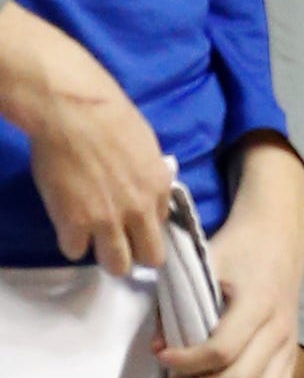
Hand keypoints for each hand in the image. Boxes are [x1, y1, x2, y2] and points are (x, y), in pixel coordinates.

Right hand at [0, 2, 170, 275]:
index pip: (162, 228)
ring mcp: (107, 220)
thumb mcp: (148, 149)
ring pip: (116, 265)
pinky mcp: (74, 223)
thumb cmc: (113, 119)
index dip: (146, 229)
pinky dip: (72, 243)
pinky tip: (69, 228)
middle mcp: (139, 211)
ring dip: (107, 258)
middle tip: (120, 247)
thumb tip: (148, 190)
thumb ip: (150, 177)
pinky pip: (75, 251)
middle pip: (149, 257)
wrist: (77, 113)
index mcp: (159, 189)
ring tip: (95, 244)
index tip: (134, 228)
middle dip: (136, 256)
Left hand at [160, 138, 303, 377]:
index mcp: (258, 304)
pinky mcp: (290, 351)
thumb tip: (160, 343)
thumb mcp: (207, 261)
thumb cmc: (240, 244)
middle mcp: (278, 329)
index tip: (158, 357)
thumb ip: (182, 301)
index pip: (221, 348)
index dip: (186, 362)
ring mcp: (288, 342)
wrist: (282, 230)